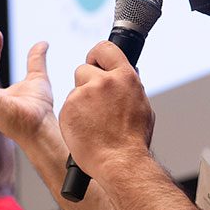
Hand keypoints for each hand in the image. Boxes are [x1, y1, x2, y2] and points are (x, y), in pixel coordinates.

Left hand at [59, 41, 154, 179]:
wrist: (119, 161)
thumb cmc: (133, 140)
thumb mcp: (141, 106)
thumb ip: (129, 87)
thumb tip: (124, 79)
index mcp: (125, 77)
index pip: (105, 49)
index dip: (96, 54)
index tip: (94, 60)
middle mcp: (104, 81)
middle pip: (84, 69)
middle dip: (86, 81)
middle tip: (93, 101)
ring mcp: (84, 94)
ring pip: (75, 89)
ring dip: (80, 100)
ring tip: (92, 120)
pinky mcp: (68, 108)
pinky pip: (68, 106)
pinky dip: (73, 115)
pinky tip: (84, 128)